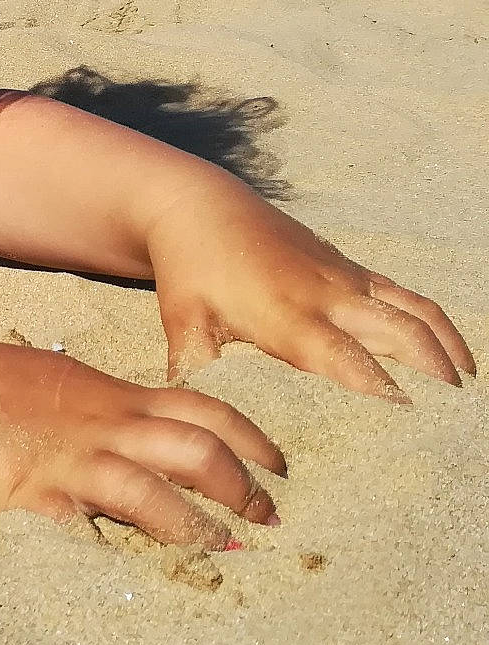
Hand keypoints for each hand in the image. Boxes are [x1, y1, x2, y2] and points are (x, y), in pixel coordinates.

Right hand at [0, 341, 283, 547]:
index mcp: (118, 400)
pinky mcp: (33, 499)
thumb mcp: (70, 383)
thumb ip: (116, 408)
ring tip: (225, 556)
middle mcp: (105, 429)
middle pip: (197, 450)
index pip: (206, 410)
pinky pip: (81, 535)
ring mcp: (71, 464)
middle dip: (243, 488)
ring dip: (196, 528)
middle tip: (270, 522)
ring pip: (154, 494)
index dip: (254, 440)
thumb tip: (161, 430)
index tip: (284, 469)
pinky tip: (136, 588)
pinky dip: (111, 560)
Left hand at [147, 180, 473, 401]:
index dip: (385, 397)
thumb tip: (203, 426)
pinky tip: (459, 362)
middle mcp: (330, 297)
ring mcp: (348, 279)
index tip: (411, 436)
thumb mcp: (182, 323)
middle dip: (433, 384)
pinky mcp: (354, 269)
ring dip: (447, 357)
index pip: (351, 364)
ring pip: (416, 317)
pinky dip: (441, 329)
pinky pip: (410, 298)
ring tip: (467, 405)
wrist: (200, 208)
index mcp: (290, 318)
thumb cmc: (191, 271)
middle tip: (453, 432)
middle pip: (402, 340)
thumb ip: (197, 374)